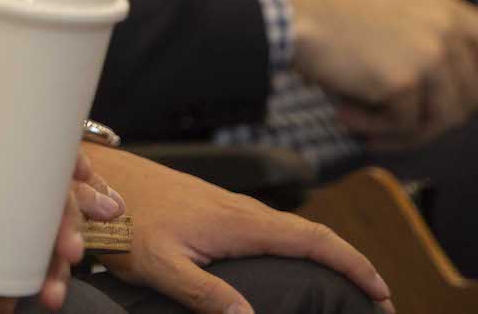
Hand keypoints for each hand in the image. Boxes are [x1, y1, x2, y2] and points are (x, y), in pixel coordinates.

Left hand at [0, 173, 84, 310]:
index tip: (80, 188)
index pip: (14, 154)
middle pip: (33, 203)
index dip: (56, 166)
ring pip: (25, 243)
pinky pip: (2, 275)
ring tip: (50, 292)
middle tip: (70, 253)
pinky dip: (16, 291)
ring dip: (48, 266)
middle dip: (62, 227)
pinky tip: (17, 305)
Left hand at [87, 146, 392, 313]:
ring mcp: (228, 206)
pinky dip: (296, 246)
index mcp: (241, 222)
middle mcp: (242, 209)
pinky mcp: (212, 209)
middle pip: (312, 234)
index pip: (316, 240)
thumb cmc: (124, 221)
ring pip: (290, 229)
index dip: (355, 265)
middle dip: (350, 264)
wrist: (94, 178)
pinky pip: (268, 227)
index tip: (383, 293)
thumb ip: (207, 294)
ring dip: (324, 255)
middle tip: (376, 300)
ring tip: (343, 287)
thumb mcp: (163, 265)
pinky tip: (288, 266)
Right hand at [275, 0, 477, 144]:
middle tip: (398, 121)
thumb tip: (449, 85)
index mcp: (442, 4)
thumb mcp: (389, 4)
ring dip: (403, 129)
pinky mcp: (403, 82)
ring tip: (364, 123)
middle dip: (437, 115)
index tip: (453, 90)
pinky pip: (404, 126)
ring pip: (443, 118)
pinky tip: (344, 113)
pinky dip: (374, 129)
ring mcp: (428, 55)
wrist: (285, 8)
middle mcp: (444, 28)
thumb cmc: (323, 8)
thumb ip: (426, 31)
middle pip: (473, 94)